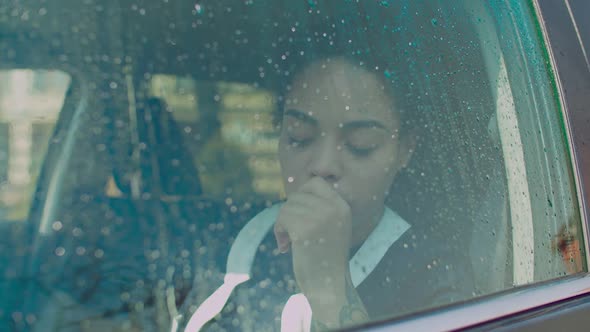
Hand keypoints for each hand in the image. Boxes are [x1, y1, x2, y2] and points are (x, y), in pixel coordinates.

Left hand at [275, 177, 366, 327]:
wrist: (329, 285)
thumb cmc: (326, 258)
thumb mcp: (332, 226)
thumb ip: (320, 208)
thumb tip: (294, 194)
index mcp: (342, 206)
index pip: (316, 182)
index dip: (302, 194)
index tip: (298, 213)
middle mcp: (333, 208)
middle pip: (297, 195)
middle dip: (289, 212)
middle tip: (291, 232)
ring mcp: (320, 217)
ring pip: (287, 207)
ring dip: (282, 224)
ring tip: (289, 241)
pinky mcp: (304, 229)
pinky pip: (282, 219)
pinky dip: (279, 232)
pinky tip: (285, 246)